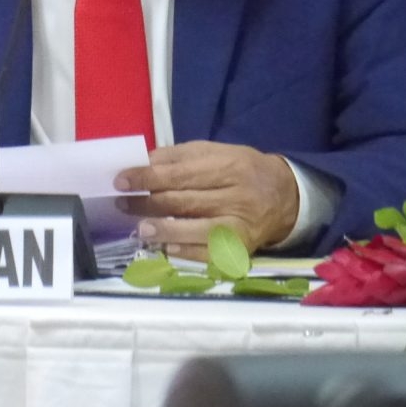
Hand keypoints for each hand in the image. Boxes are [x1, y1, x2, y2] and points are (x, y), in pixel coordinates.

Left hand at [115, 141, 298, 258]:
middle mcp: (236, 197)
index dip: (147, 178)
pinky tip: (166, 247)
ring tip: (140, 229)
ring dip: (164, 230)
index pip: (179, 174)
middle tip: (122, 204)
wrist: (284, 197)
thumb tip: (142, 163)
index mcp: (229, 166)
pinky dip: (186, 252)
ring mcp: (240, 225)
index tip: (121, 181)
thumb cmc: (241, 170)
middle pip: (185, 201)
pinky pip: (210, 254)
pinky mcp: (241, 249)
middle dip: (148, 203)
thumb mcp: (215, 152)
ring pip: (196, 230)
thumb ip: (179, 157)